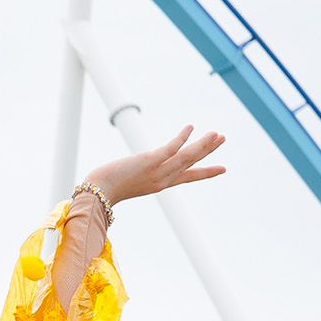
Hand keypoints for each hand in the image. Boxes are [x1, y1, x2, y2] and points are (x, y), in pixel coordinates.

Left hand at [85, 126, 225, 206]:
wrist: (97, 193)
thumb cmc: (106, 188)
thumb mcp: (129, 182)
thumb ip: (138, 175)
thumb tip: (137, 167)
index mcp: (159, 185)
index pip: (187, 177)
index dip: (205, 172)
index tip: (222, 169)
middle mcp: (162, 180)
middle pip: (191, 164)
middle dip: (208, 151)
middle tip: (223, 138)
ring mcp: (157, 171)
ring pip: (186, 157)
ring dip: (203, 145)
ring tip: (217, 134)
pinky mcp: (149, 162)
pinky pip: (171, 148)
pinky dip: (182, 138)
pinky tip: (191, 127)